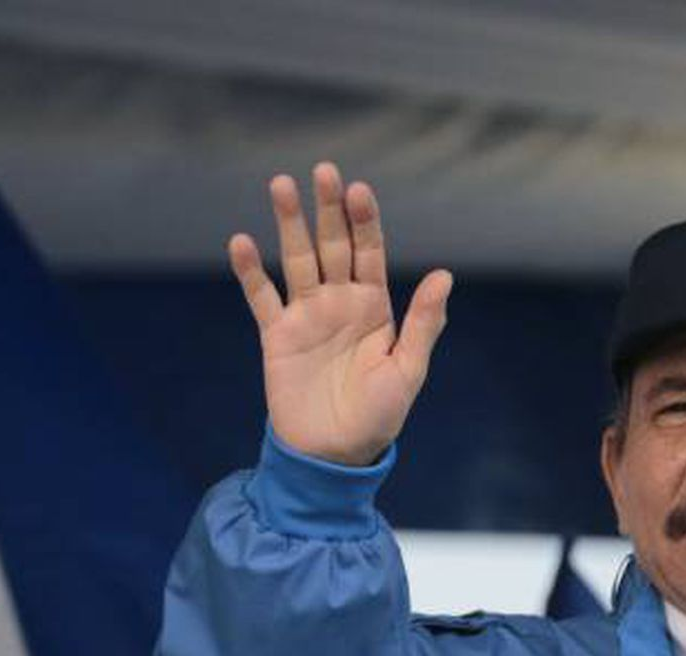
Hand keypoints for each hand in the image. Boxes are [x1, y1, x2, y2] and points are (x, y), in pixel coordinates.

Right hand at [230, 161, 452, 466]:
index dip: (364, 221)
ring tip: (280, 185)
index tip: (359, 191)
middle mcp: (340, 302)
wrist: (333, 455)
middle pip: (333, 244)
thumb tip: (445, 275)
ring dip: (288, 223)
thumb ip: (423, 324)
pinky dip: (250, 271)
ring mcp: (307, 316)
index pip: (370, 251)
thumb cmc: (377, 417)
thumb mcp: (407, 371)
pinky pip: (261, 297)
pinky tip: (240, 241)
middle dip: (328, 208)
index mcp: (375, 307)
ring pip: (297, 259)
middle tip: (322, 170)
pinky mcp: (277, 335)